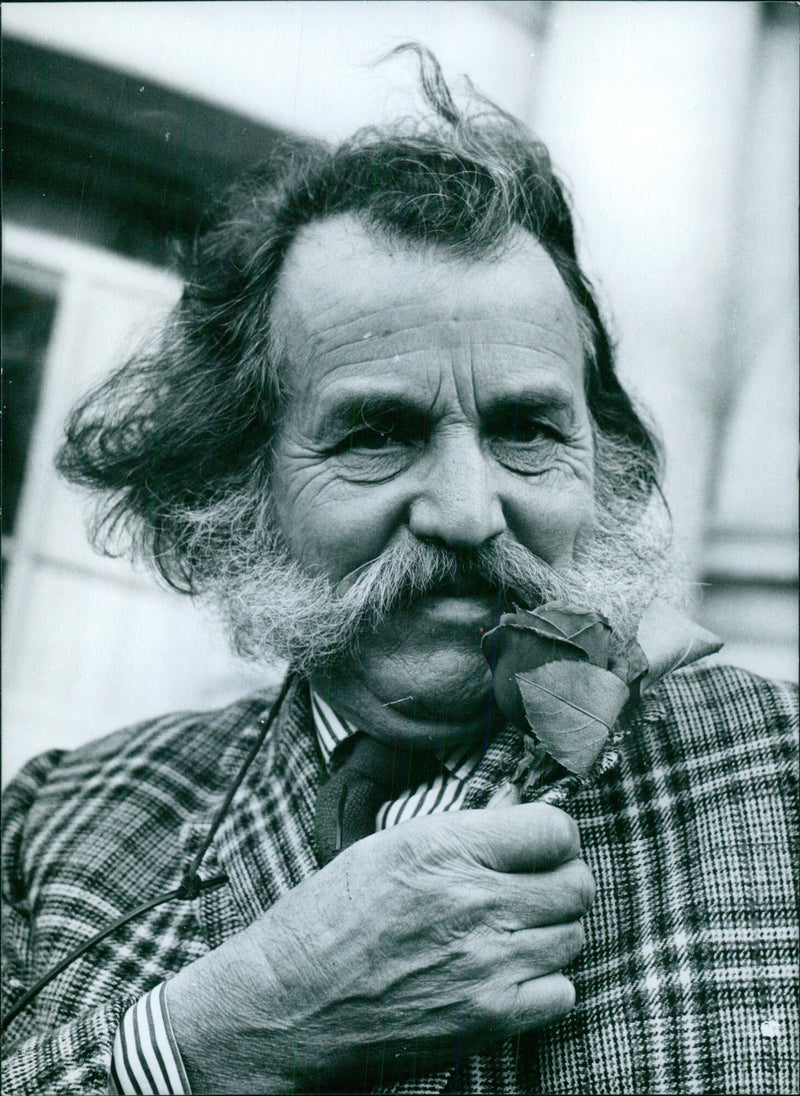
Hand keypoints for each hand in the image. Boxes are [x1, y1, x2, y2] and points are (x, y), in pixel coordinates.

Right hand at [166, 803, 594, 1093]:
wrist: (285, 1005)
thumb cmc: (326, 918)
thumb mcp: (385, 848)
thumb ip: (461, 830)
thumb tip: (520, 805)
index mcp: (442, 846)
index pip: (554, 828)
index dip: (553, 836)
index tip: (538, 846)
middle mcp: (472, 899)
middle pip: (576, 882)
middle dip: (559, 881)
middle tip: (530, 889)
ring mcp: (486, 962)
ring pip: (573, 934)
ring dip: (550, 931)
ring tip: (511, 931)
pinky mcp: (489, 1018)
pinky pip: (562, 990)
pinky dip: (544, 983)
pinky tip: (507, 974)